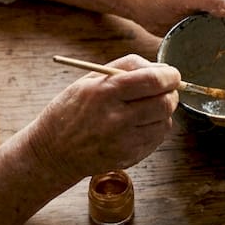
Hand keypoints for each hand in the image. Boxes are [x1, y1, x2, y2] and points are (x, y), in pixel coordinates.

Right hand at [21, 54, 179, 179]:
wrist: (54, 151)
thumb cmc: (72, 110)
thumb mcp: (90, 80)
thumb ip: (126, 68)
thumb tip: (160, 68)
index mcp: (105, 93)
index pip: (152, 81)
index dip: (169, 75)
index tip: (171, 74)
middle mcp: (116, 118)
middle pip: (165, 102)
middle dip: (171, 93)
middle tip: (164, 90)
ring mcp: (124, 141)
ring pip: (165, 121)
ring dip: (163, 111)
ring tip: (145, 107)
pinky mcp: (129, 157)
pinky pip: (157, 138)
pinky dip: (155, 127)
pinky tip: (138, 124)